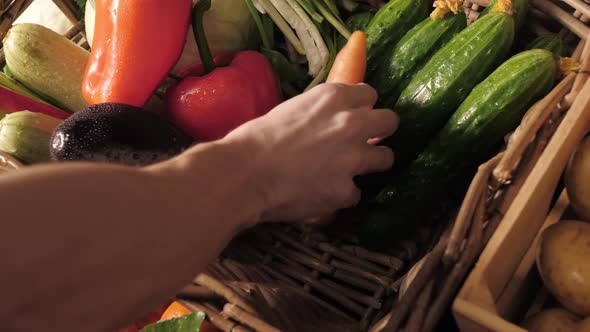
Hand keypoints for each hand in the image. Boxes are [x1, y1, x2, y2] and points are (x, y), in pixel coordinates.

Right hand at [225, 83, 398, 221]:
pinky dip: (342, 195)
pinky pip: (355, 193)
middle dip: (381, 132)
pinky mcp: (346, 190)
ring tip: (349, 172)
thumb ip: (318, 113)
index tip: (355, 116)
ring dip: (370, 165)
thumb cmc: (256, 138)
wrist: (246, 173)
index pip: (370, 94)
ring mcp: (353, 158)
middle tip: (366, 142)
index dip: (363, 108)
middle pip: (390, 122)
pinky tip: (324, 195)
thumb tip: (326, 122)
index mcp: (334, 98)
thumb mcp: (291, 109)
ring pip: (386, 158)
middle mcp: (351, 124)